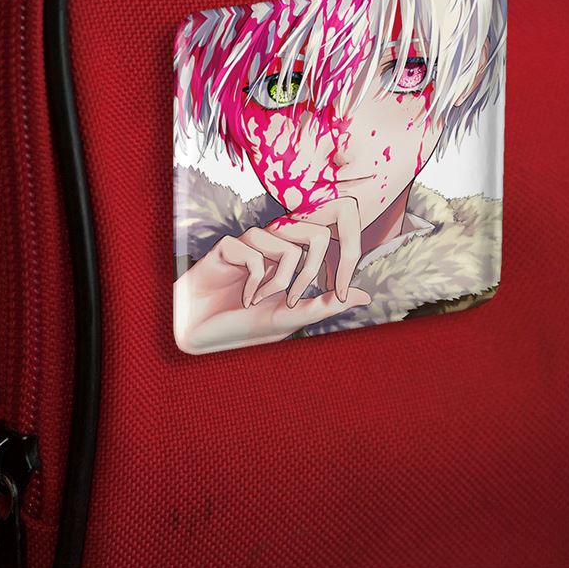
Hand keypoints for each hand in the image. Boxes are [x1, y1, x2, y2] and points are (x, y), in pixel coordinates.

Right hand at [173, 199, 370, 354]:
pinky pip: (254, 253)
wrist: (202, 334)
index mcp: (290, 255)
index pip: (325, 238)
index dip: (336, 263)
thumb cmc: (244, 326)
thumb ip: (326, 304)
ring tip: (258, 303)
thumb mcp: (292, 318)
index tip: (333, 294)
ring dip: (277, 285)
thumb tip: (366, 295)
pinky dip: (253, 284)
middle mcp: (272, 243)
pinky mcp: (226, 247)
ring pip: (286, 248)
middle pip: (314, 233)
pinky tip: (242, 298)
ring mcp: (249, 242)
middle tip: (292, 300)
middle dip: (308, 274)